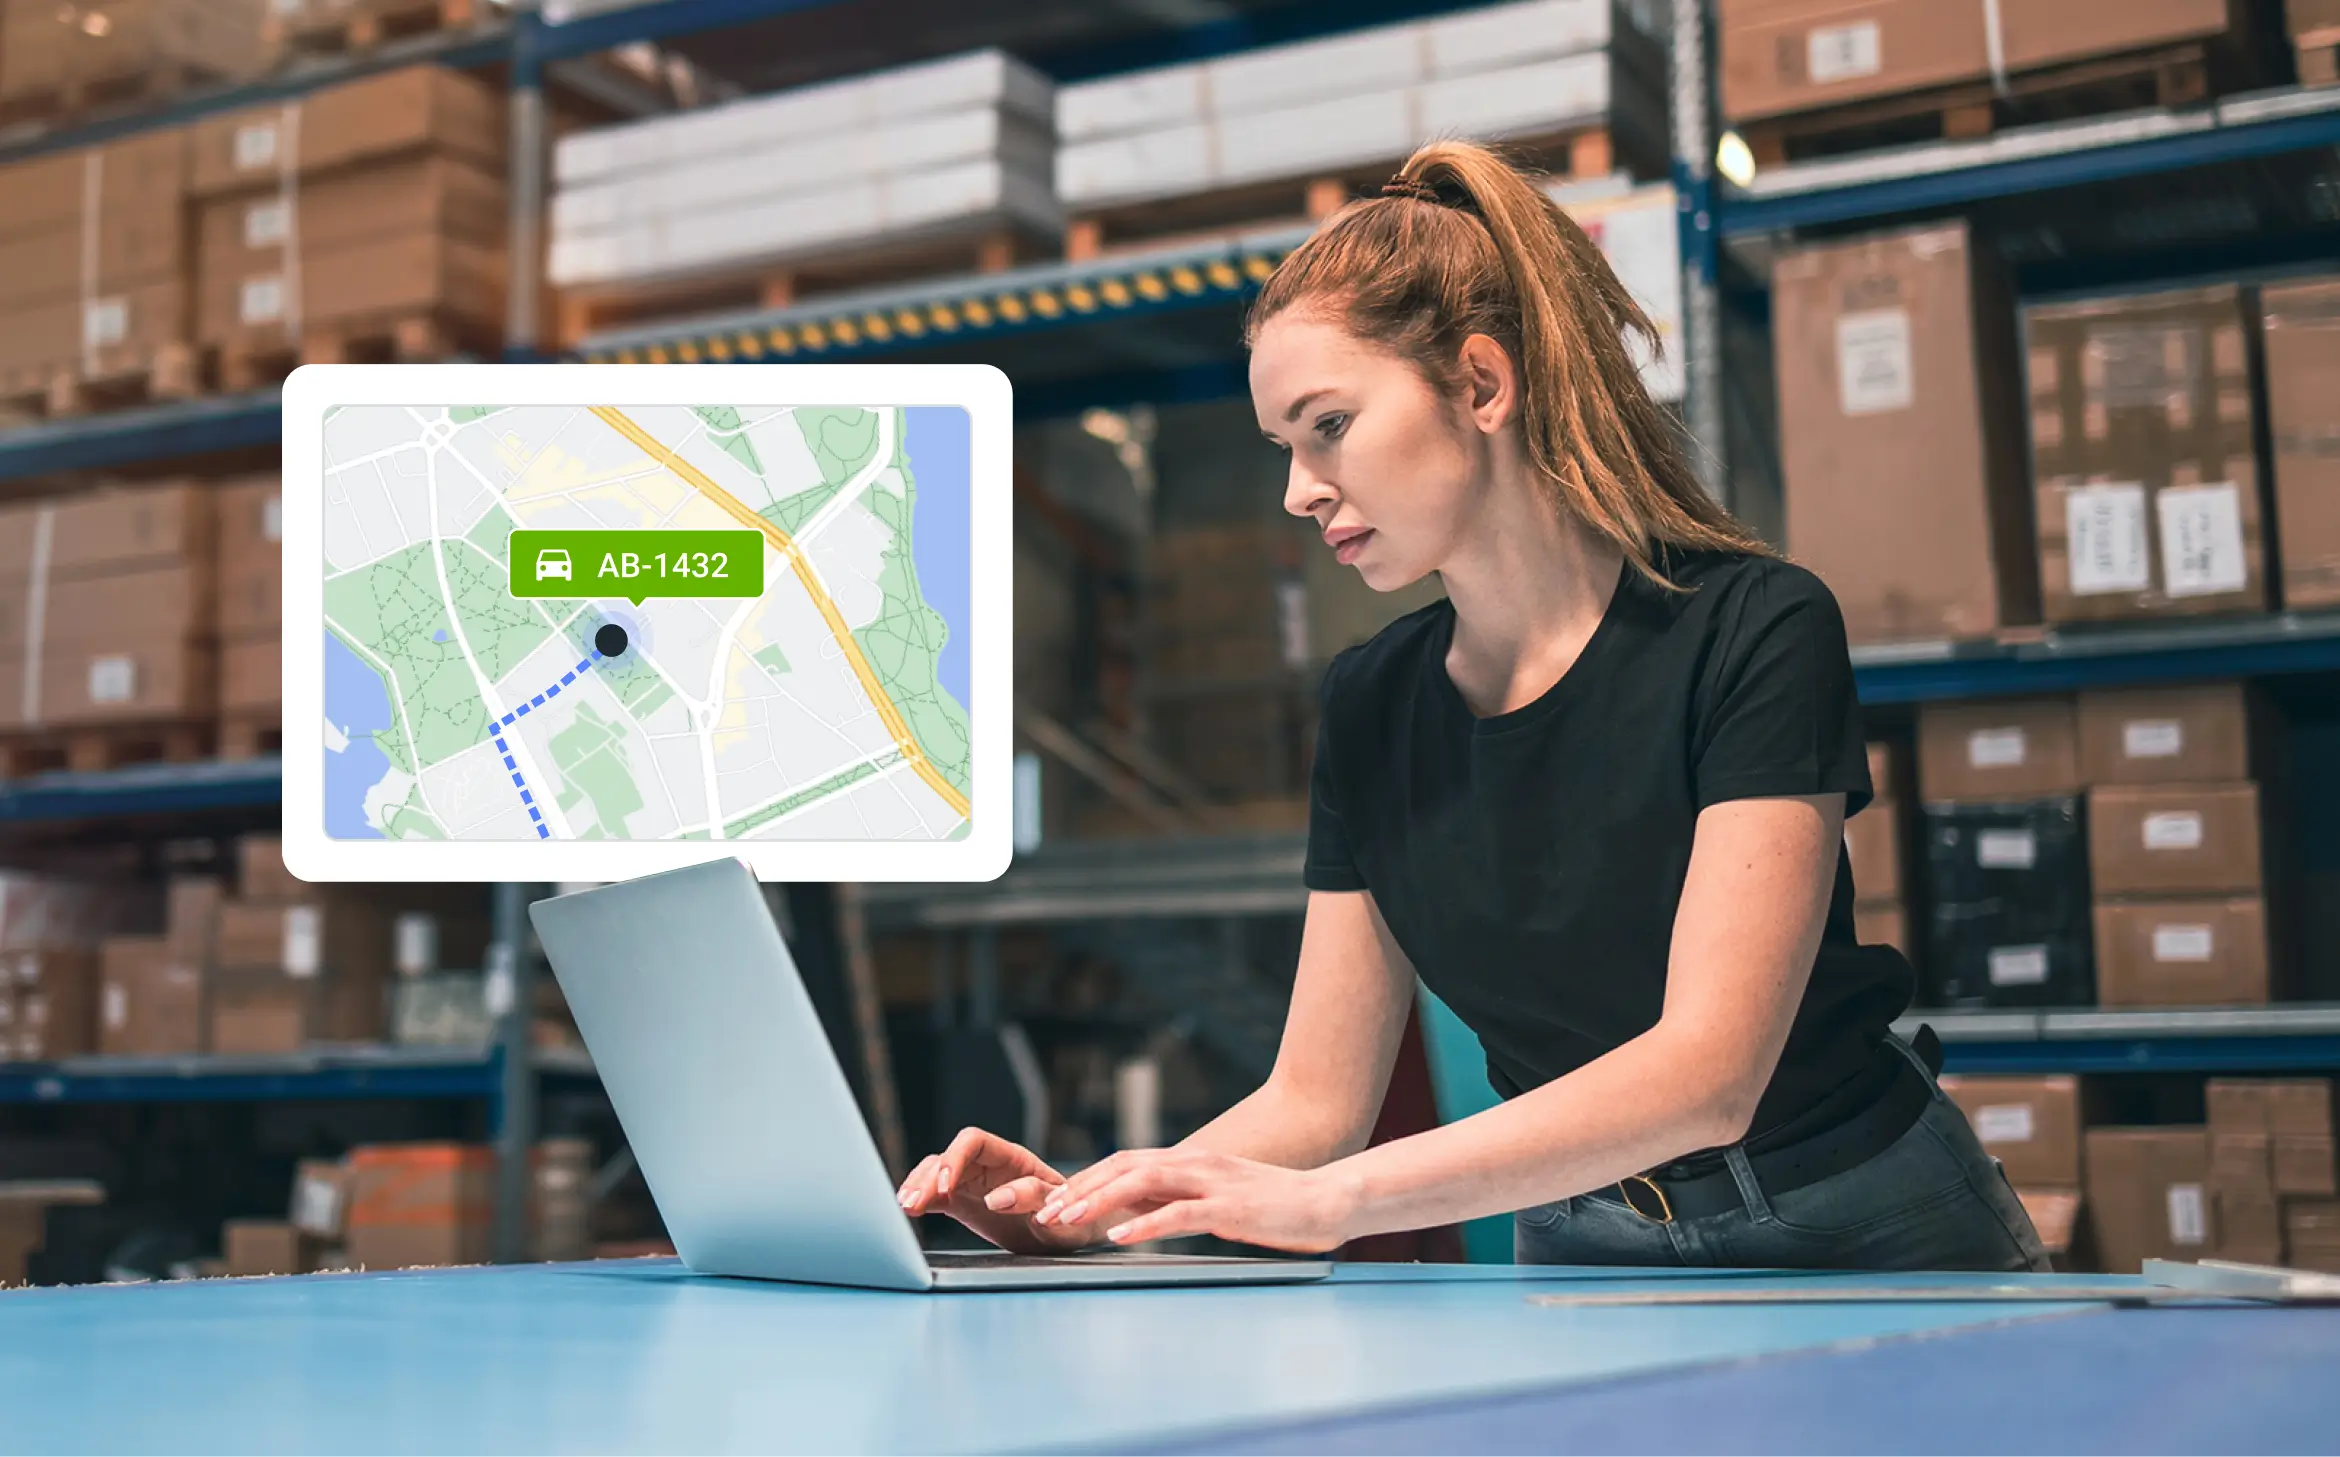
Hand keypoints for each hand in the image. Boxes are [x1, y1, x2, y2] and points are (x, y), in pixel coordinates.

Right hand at [896, 1127, 1094, 1254]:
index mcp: (1013, 1158)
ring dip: (919, 1186)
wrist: (1069, 1234)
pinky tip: (907, 1208)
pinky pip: (936, 1193)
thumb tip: (996, 1198)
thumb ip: (1032, 1198)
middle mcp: (988, 1165)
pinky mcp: (963, 1202)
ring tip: (905, 1206)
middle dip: (929, 1177)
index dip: (955, 1158)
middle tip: (913, 1203)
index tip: (947, 1186)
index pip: (974, 1141)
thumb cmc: (1070, 1218)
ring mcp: (974, 1182)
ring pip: (937, 1173)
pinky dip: (921, 1198)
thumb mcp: (1059, 1210)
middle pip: (948, 1157)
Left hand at [1034, 1147, 1363, 1254]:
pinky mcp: (1229, 1208)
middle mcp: (1195, 1163)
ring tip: (1069, 1220)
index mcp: (1190, 1161)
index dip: (1087, 1179)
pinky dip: (1144, 1225)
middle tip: (1045, 1211)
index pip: (1125, 1163)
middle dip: (1080, 1188)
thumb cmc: (1274, 1205)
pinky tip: (1120, 1238)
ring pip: (1142, 1184)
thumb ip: (1180, 1200)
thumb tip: (1138, 1215)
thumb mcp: (1217, 1199)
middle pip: (1124, 1167)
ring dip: (1100, 1201)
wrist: (1327, 1200)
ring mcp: (1211, 1182)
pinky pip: (1178, 1214)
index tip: (1054, 1200)